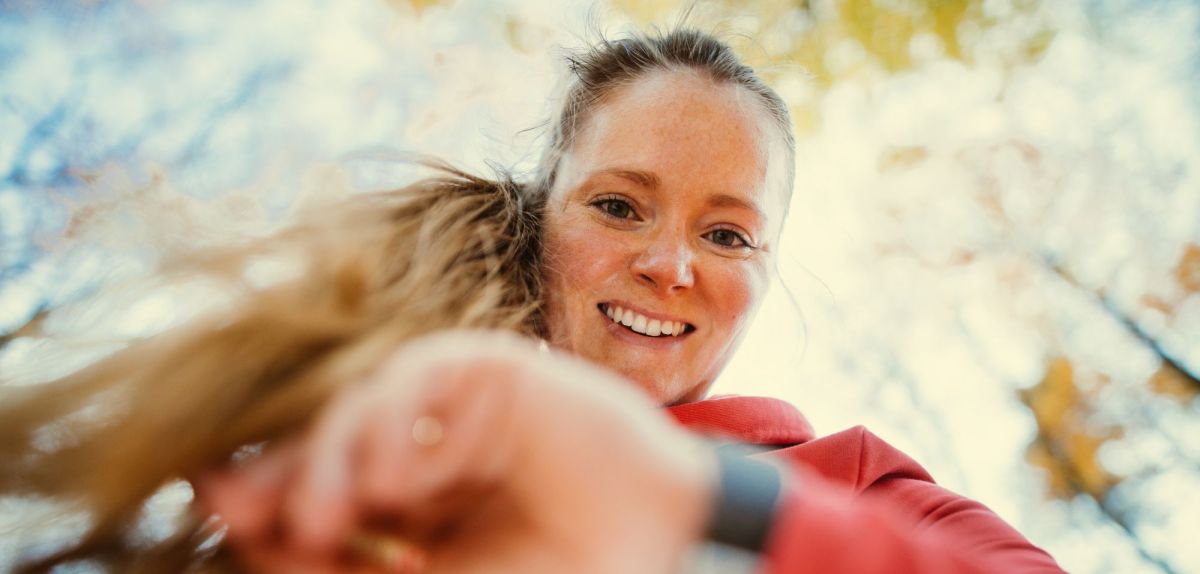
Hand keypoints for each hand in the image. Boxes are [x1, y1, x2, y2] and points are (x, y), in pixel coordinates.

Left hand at [195, 330, 715, 572]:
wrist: (654, 542)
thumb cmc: (553, 566)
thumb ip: (342, 560)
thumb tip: (254, 526)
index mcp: (409, 503)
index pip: (321, 485)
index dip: (266, 493)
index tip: (213, 501)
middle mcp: (422, 444)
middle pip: (327, 438)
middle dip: (281, 473)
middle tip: (237, 505)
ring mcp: (455, 404)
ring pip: (360, 403)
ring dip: (328, 457)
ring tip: (323, 518)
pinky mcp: (487, 368)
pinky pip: (417, 377)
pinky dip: (392, 422)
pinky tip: (394, 480)